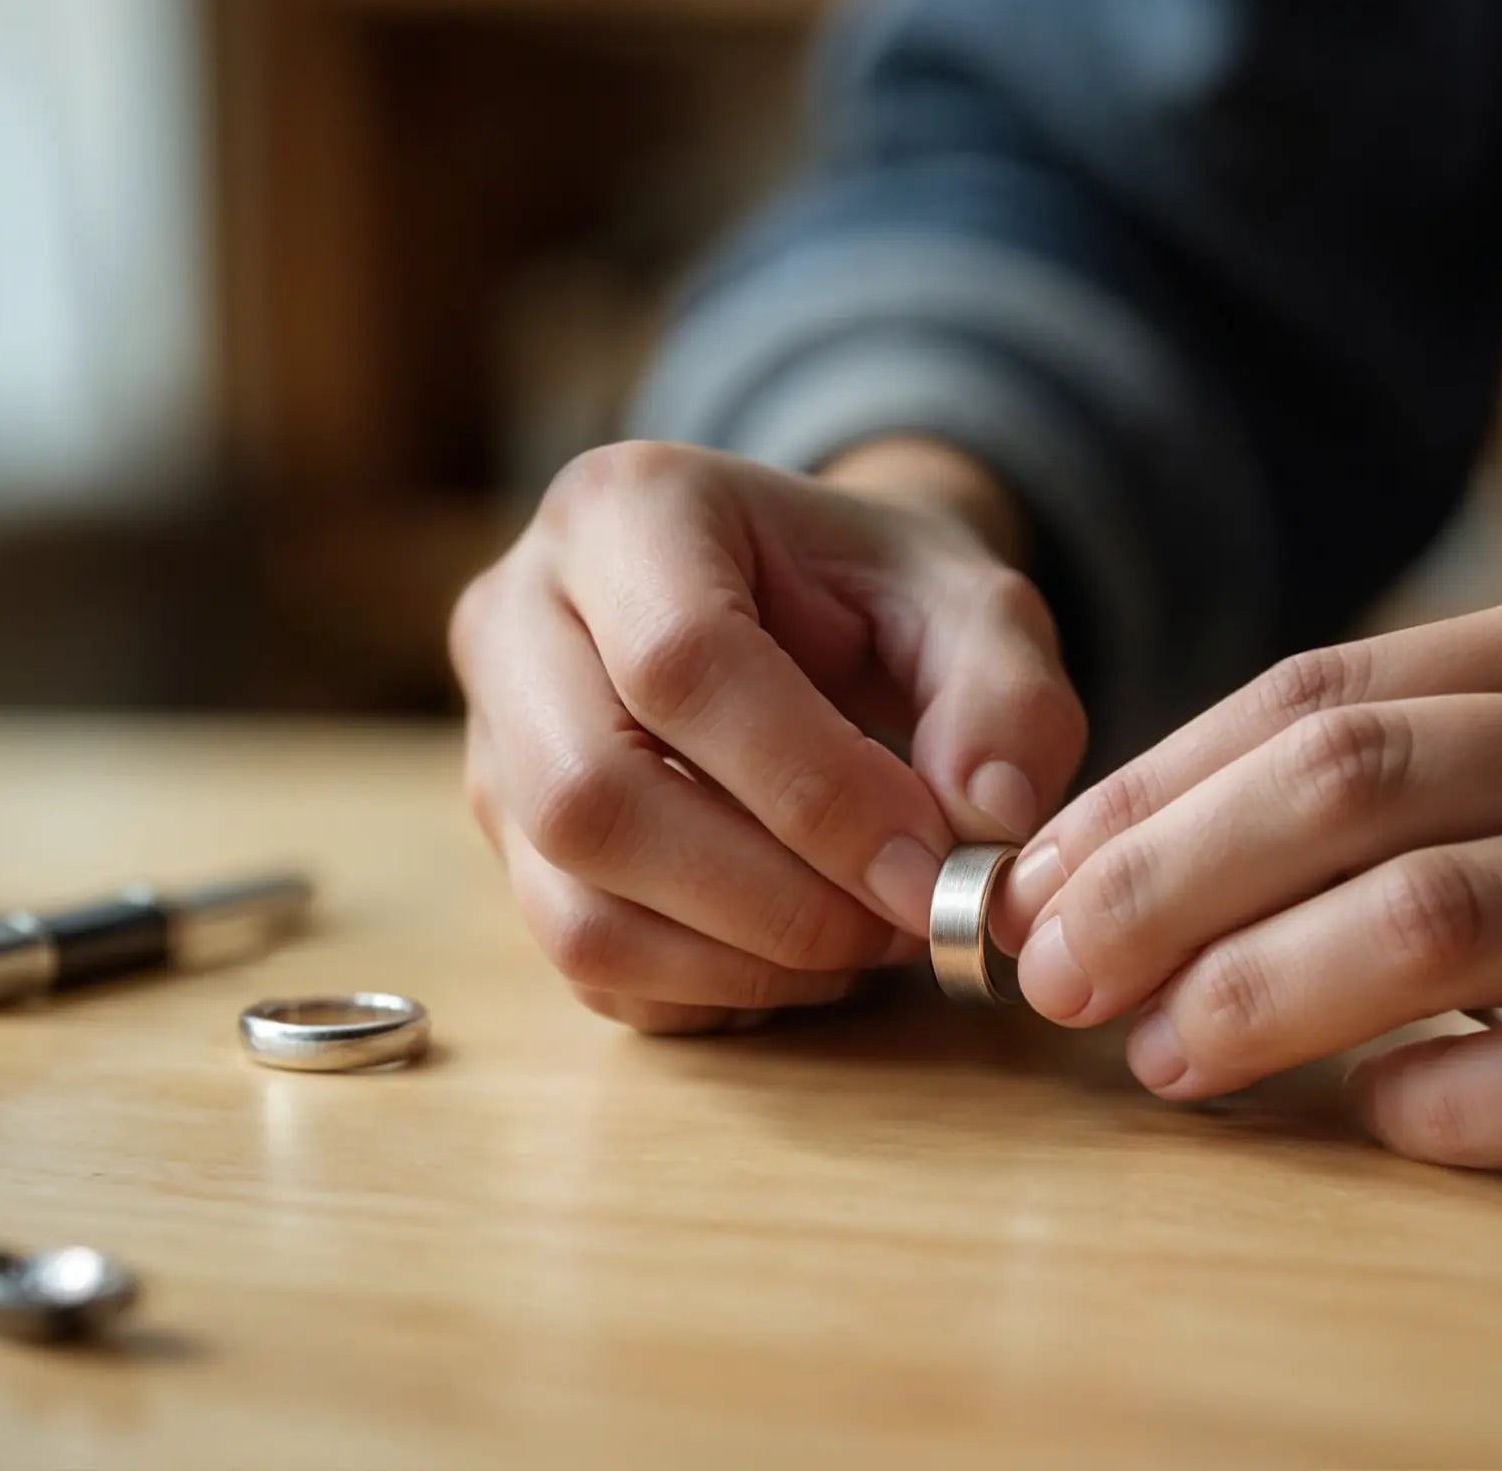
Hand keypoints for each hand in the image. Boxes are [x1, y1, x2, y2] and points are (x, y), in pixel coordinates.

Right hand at [453, 438, 1084, 1032]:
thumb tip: (985, 821)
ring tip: (865, 943)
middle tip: (904, 924)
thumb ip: (1007, 697)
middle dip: (773, 898)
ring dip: (745, 962)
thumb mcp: (975, 605)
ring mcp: (493, 740)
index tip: (931, 866)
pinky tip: (802, 955)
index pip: (683, 664)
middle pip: (591, 797)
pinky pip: (585, 964)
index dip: (815, 791)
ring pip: (574, 907)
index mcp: (627, 510)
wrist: (804, 604)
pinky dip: (711, 990)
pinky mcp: (509, 843)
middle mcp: (519, 617)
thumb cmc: (881, 596)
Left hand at [1002, 563, 1501, 1165]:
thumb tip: (1209, 824)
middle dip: (1161, 885)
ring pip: (1450, 925)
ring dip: (1267, 994)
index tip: (1041, 872)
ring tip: (1162, 1058)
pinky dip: (1465, 1102)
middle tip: (1047, 973)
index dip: (1153, 790)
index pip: (1319, 694)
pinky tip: (1381, 1121)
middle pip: (1352, 791)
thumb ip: (1456, 723)